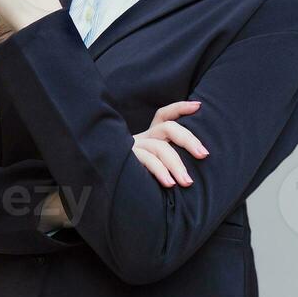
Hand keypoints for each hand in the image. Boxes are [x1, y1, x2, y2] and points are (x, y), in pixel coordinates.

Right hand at [37, 99, 210, 230]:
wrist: (93, 191)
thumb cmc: (127, 181)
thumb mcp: (146, 168)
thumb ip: (162, 164)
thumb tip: (191, 176)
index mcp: (146, 137)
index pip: (163, 115)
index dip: (180, 108)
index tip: (199, 106)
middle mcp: (139, 139)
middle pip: (168, 128)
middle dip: (189, 139)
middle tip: (204, 155)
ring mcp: (131, 149)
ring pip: (159, 147)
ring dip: (176, 164)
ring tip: (187, 183)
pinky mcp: (123, 160)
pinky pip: (145, 160)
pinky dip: (160, 171)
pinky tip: (170, 184)